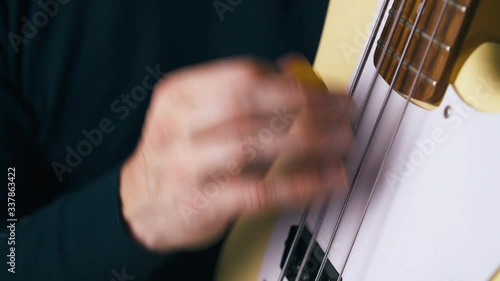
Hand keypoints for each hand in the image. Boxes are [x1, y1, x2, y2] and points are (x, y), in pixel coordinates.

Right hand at [119, 55, 352, 251]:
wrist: (138, 205)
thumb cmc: (178, 155)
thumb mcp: (197, 115)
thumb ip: (242, 93)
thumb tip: (297, 70)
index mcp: (179, 95)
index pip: (242, 76)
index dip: (291, 82)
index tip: (323, 89)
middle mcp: (177, 126)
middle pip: (249, 105)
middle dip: (305, 106)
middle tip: (343, 110)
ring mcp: (185, 166)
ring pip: (253, 145)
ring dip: (308, 141)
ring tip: (342, 140)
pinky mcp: (200, 204)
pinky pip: (257, 192)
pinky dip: (298, 185)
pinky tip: (326, 181)